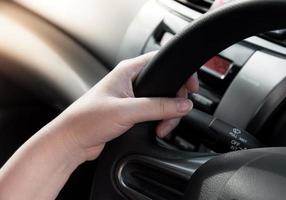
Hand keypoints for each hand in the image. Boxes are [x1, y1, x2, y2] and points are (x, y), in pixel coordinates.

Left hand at [55, 51, 198, 160]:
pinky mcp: (133, 113)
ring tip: (162, 128)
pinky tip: (157, 130)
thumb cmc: (87, 119)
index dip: (180, 73)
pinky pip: (155, 114)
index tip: (191, 88)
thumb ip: (158, 107)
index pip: (163, 62)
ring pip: (163, 102)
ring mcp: (133, 98)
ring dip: (168, 116)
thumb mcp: (126, 111)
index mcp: (129, 71)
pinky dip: (161, 122)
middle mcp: (132, 82)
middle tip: (173, 116)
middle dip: (174, 103)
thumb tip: (183, 105)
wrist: (73, 141)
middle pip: (167, 85)